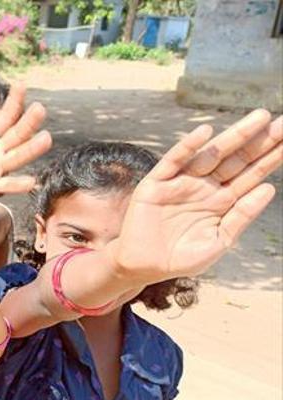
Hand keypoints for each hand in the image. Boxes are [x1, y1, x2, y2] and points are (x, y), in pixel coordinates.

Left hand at [0, 84, 50, 194]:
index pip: (6, 116)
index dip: (13, 102)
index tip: (21, 85)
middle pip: (17, 134)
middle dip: (28, 122)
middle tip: (40, 108)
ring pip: (17, 156)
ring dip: (32, 149)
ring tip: (46, 138)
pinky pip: (6, 184)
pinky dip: (18, 184)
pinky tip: (31, 182)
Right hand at [110, 110, 282, 281]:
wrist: (142, 267)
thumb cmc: (179, 259)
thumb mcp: (217, 242)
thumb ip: (241, 217)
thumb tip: (269, 189)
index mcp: (222, 201)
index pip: (252, 175)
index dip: (271, 158)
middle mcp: (204, 187)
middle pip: (237, 160)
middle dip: (261, 142)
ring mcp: (181, 183)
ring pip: (212, 155)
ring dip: (235, 137)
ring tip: (260, 119)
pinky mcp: (156, 184)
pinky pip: (173, 161)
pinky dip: (187, 146)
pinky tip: (206, 133)